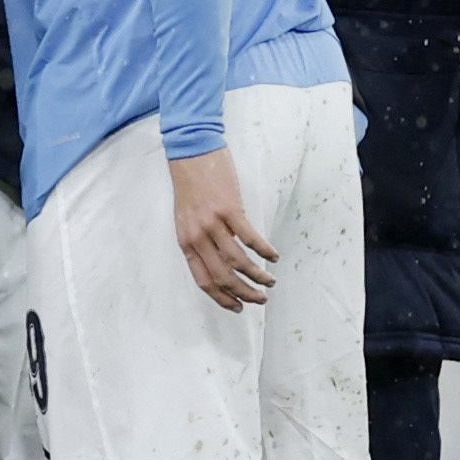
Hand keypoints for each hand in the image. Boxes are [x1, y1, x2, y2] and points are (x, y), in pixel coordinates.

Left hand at [169, 146, 278, 311]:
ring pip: (238, 262)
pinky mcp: (229, 209)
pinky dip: (264, 251)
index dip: (222, 298)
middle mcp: (197, 236)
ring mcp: (213, 223)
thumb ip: (201, 240)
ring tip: (270, 280)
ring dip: (258, 276)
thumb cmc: (190, 185)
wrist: (190, 152)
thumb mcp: (187, 218)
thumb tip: (223, 261)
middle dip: (244, 294)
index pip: (203, 280)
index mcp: (186, 241)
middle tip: (261, 299)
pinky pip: (250, 238)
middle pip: (223, 276)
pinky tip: (273, 256)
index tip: (238, 307)